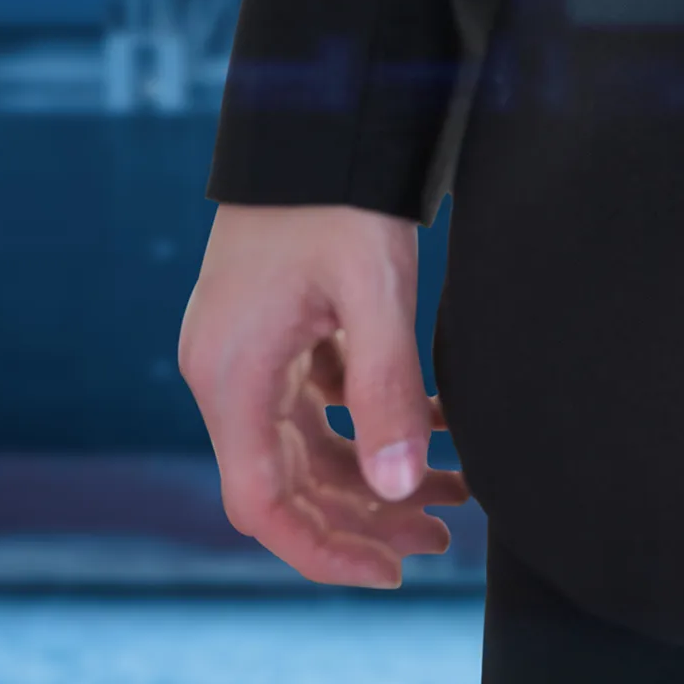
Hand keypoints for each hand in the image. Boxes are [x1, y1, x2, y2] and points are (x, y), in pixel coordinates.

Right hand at [176, 201, 466, 586]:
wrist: (317, 115)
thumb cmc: (337, 195)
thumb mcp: (375, 290)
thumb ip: (387, 391)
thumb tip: (402, 489)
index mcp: (232, 376)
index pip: (262, 504)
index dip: (323, 550)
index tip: (391, 569)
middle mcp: (226, 373)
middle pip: (288, 483)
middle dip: (365, 517)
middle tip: (444, 534)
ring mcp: (248, 353)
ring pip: (308, 447)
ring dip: (375, 473)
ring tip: (456, 491)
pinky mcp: (275, 332)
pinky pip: (318, 404)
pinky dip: (371, 422)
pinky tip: (433, 424)